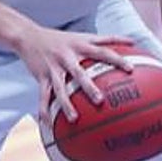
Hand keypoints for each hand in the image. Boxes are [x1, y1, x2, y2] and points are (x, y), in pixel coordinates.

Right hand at [16, 26, 136, 124]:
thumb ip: (107, 39)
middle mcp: (66, 56)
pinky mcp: (41, 76)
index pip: (101, 51)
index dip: (116, 59)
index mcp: (80, 46)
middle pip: (78, 73)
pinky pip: (43, 96)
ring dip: (66, 103)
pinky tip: (48, 124)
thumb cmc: (61, 38)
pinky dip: (45, 110)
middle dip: (88, 87)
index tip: (130, 70)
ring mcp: (53, 67)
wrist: (28, 36)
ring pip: (59, 88)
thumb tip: (133, 41)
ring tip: (74, 119)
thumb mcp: (83, 35)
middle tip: (100, 101)